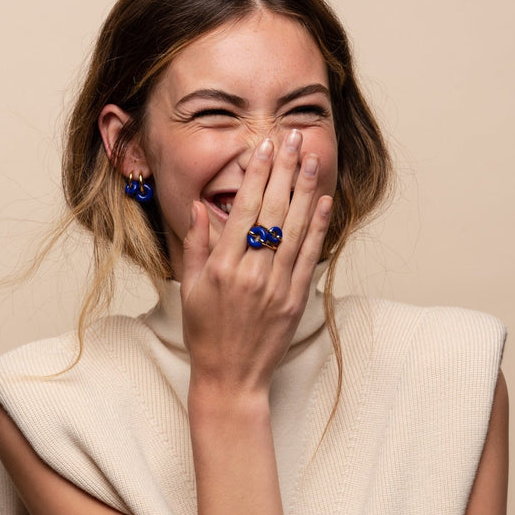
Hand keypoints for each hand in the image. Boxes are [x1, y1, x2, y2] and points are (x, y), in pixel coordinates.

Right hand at [180, 129, 332, 395]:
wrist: (231, 376)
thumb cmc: (206, 333)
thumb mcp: (191, 289)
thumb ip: (196, 246)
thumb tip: (200, 207)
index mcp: (224, 267)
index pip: (244, 209)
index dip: (256, 175)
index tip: (264, 147)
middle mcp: (253, 272)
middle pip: (272, 210)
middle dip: (284, 170)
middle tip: (293, 137)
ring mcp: (278, 286)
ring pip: (294, 228)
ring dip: (305, 190)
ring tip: (311, 158)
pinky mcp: (295, 299)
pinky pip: (309, 257)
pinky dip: (318, 228)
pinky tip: (323, 203)